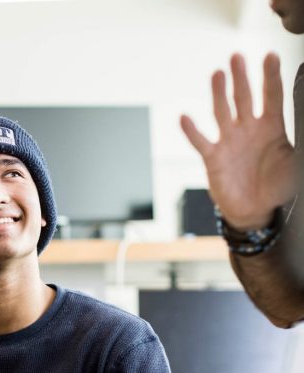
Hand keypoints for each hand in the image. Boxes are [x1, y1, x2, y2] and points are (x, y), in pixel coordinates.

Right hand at [181, 53, 295, 230]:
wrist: (255, 211)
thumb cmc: (278, 187)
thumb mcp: (297, 164)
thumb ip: (301, 144)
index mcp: (272, 127)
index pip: (271, 96)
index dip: (270, 76)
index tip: (270, 56)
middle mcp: (248, 130)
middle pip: (244, 97)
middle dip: (241, 77)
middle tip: (236, 56)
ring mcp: (229, 142)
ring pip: (222, 112)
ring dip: (219, 93)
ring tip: (217, 74)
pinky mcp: (213, 158)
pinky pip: (201, 142)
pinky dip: (192, 131)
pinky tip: (185, 117)